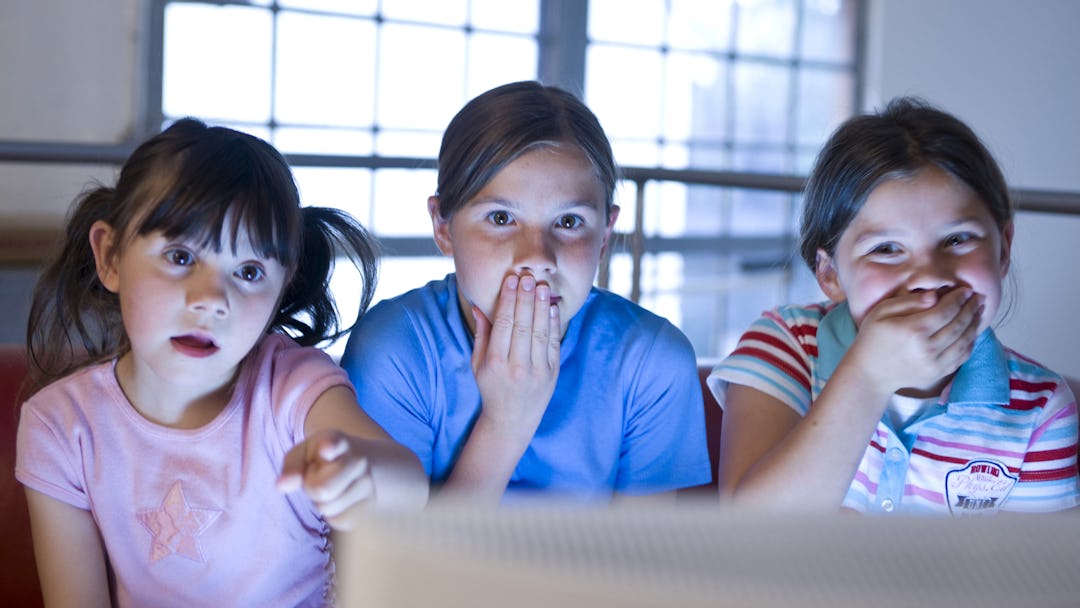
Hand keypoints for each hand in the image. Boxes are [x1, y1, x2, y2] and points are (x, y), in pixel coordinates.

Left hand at [277, 429, 373, 529]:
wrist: (362, 462)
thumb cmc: (323, 458)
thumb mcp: (304, 453)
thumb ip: (291, 467)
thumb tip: (281, 486)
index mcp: (335, 440)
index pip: (333, 443)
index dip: (329, 447)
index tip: (326, 450)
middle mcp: (357, 459)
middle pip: (320, 489)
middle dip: (311, 488)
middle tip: (317, 478)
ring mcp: (368, 482)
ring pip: (328, 508)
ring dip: (322, 502)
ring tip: (331, 487)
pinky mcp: (371, 504)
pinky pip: (339, 520)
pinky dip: (334, 514)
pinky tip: (341, 499)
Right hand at [470, 273, 560, 440]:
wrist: (513, 419)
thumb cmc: (491, 387)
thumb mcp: (478, 364)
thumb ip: (481, 334)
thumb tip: (479, 305)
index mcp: (495, 363)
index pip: (504, 325)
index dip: (508, 300)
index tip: (511, 280)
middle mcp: (517, 366)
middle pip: (523, 325)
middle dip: (525, 298)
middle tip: (527, 276)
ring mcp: (537, 370)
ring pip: (540, 332)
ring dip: (541, 306)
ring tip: (541, 286)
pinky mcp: (552, 373)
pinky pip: (553, 344)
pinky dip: (553, 324)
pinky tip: (551, 307)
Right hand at [846, 287, 983, 394]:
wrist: (870, 372)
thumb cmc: (873, 337)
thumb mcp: (883, 311)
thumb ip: (909, 301)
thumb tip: (935, 295)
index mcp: (913, 330)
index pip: (945, 310)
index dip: (959, 298)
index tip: (966, 290)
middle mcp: (927, 348)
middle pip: (959, 324)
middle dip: (971, 308)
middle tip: (979, 298)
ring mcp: (935, 363)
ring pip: (965, 340)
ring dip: (975, 324)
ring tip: (979, 311)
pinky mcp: (938, 373)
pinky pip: (962, 356)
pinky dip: (970, 342)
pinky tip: (971, 331)